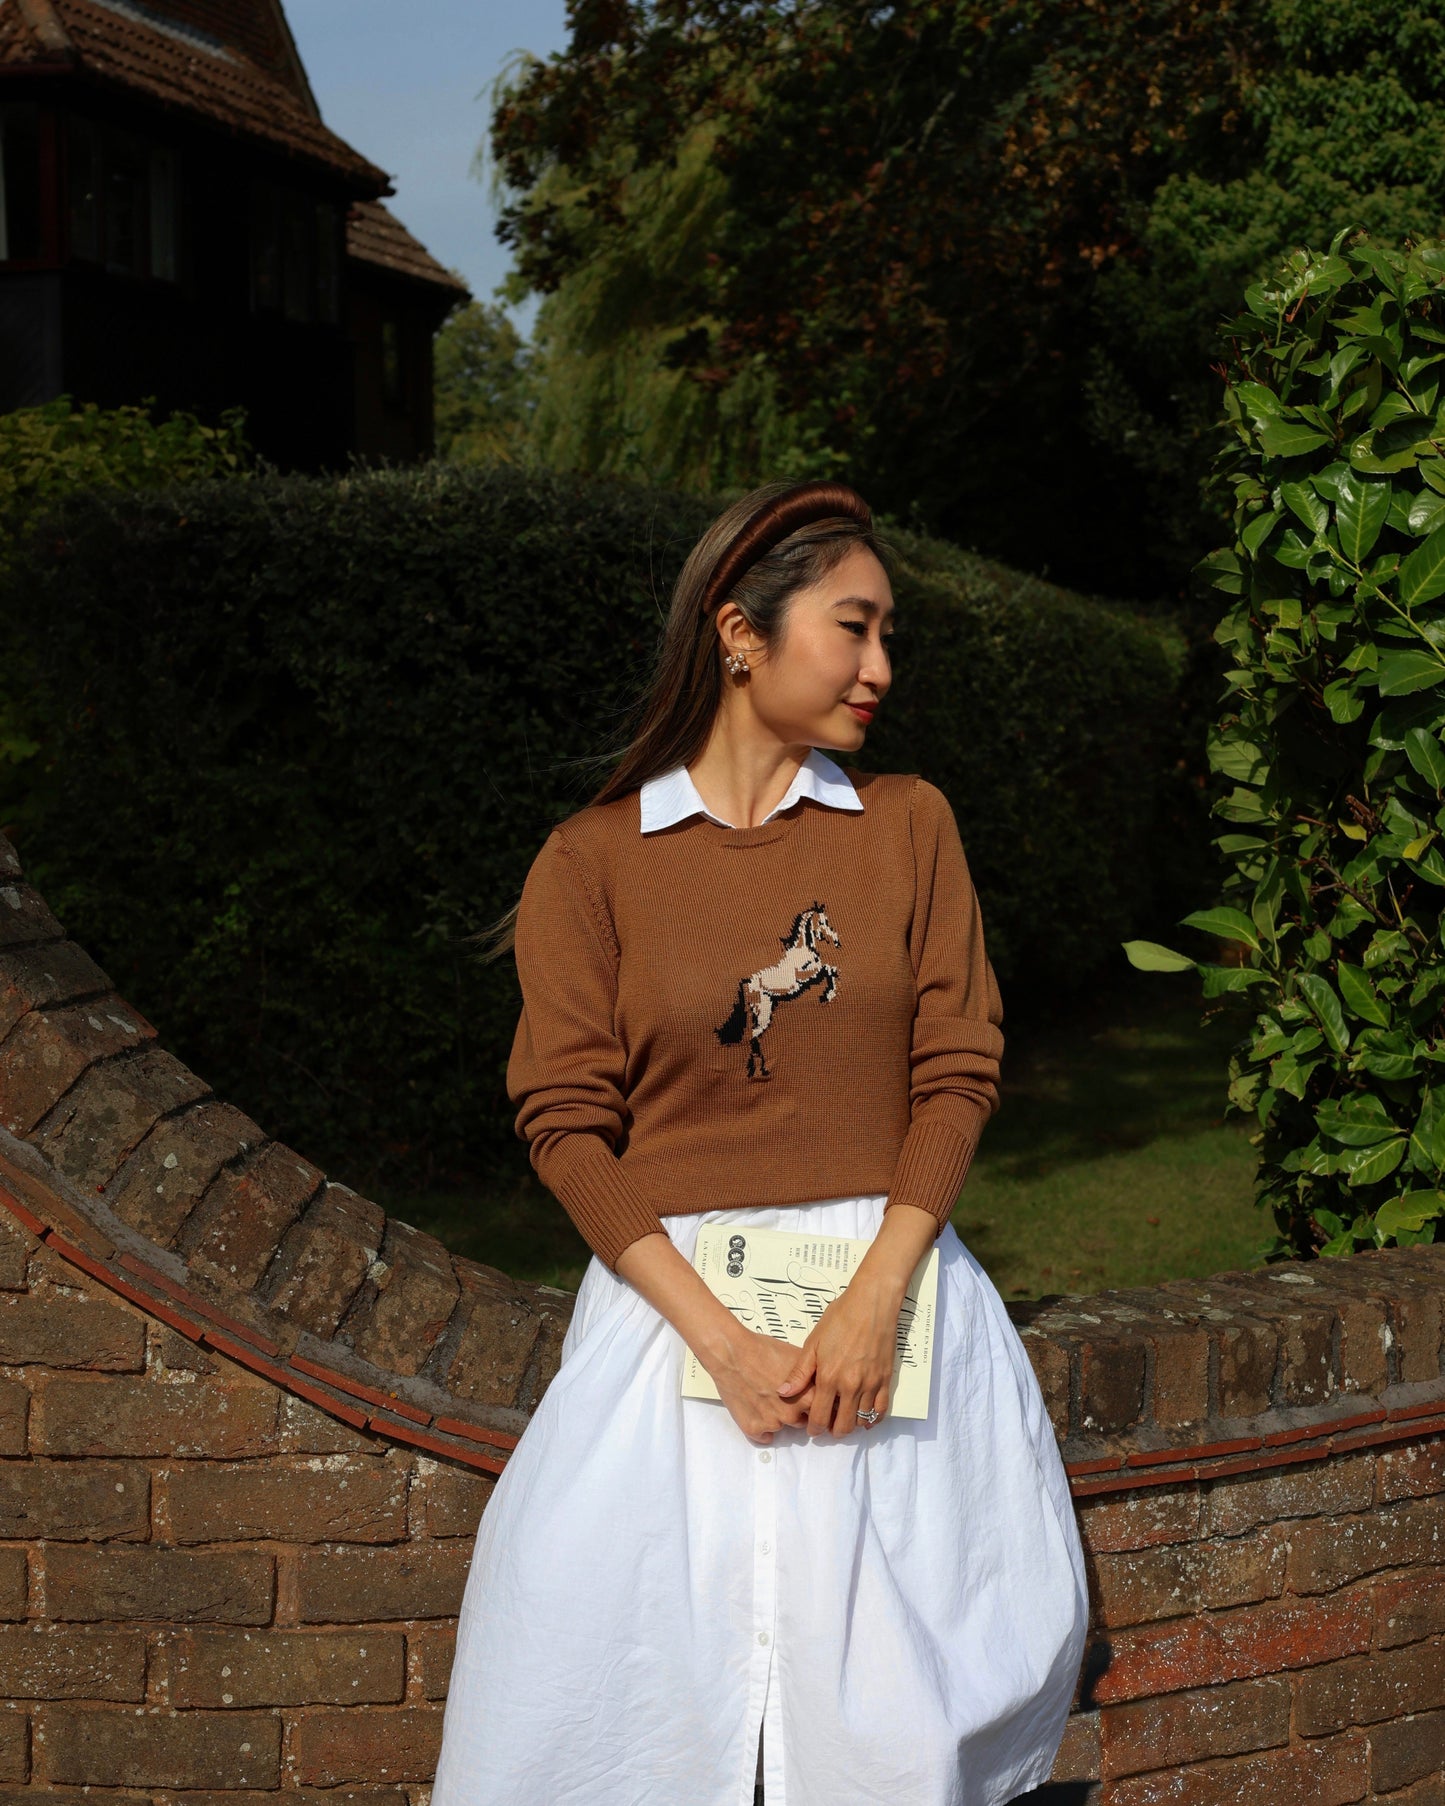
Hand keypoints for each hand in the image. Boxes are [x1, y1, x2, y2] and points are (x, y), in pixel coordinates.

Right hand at [700, 1322, 817, 1443]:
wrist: (732, 1353)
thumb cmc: (762, 1350)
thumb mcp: (798, 1357)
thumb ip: (814, 1376)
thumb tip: (824, 1384)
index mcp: (808, 1396)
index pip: (827, 1413)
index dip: (822, 1407)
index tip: (818, 1404)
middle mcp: (792, 1414)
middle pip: (807, 1422)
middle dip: (801, 1411)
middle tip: (788, 1396)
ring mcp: (773, 1423)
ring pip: (785, 1427)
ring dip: (780, 1416)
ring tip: (768, 1396)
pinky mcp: (754, 1428)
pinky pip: (765, 1436)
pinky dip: (762, 1426)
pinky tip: (758, 1407)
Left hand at [776, 1273, 901, 1436]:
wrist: (872, 1304)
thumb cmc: (840, 1318)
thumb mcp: (813, 1342)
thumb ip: (800, 1372)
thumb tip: (783, 1392)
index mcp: (830, 1378)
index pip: (820, 1417)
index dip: (813, 1428)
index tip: (811, 1429)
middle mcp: (851, 1387)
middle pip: (843, 1426)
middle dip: (832, 1431)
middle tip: (826, 1427)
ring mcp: (871, 1385)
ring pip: (861, 1421)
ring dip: (851, 1425)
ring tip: (843, 1420)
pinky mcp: (886, 1380)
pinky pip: (881, 1410)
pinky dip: (873, 1419)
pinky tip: (866, 1419)